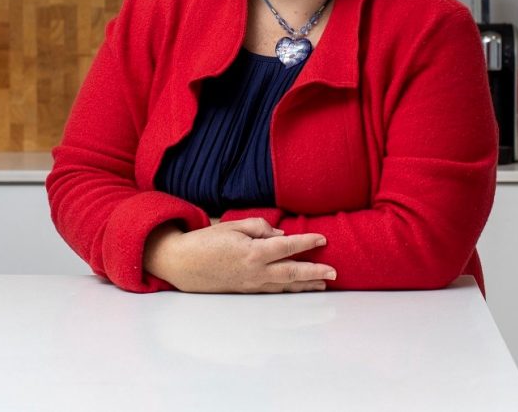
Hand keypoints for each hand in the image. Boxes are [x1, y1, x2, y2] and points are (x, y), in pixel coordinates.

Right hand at [143, 217, 334, 292]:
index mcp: (252, 252)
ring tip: (324, 284)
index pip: (286, 246)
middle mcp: (255, 271)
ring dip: (306, 285)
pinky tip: (298, 288)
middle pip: (291, 272)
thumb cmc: (206, 241)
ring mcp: (251, 285)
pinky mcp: (246, 291)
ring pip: (285, 285)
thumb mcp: (233, 225)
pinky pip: (273, 291)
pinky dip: (289, 290)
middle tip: (334, 273)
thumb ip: (260, 227)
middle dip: (315, 272)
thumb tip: (281, 235)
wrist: (183, 264)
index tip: (323, 239)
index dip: (306, 242)